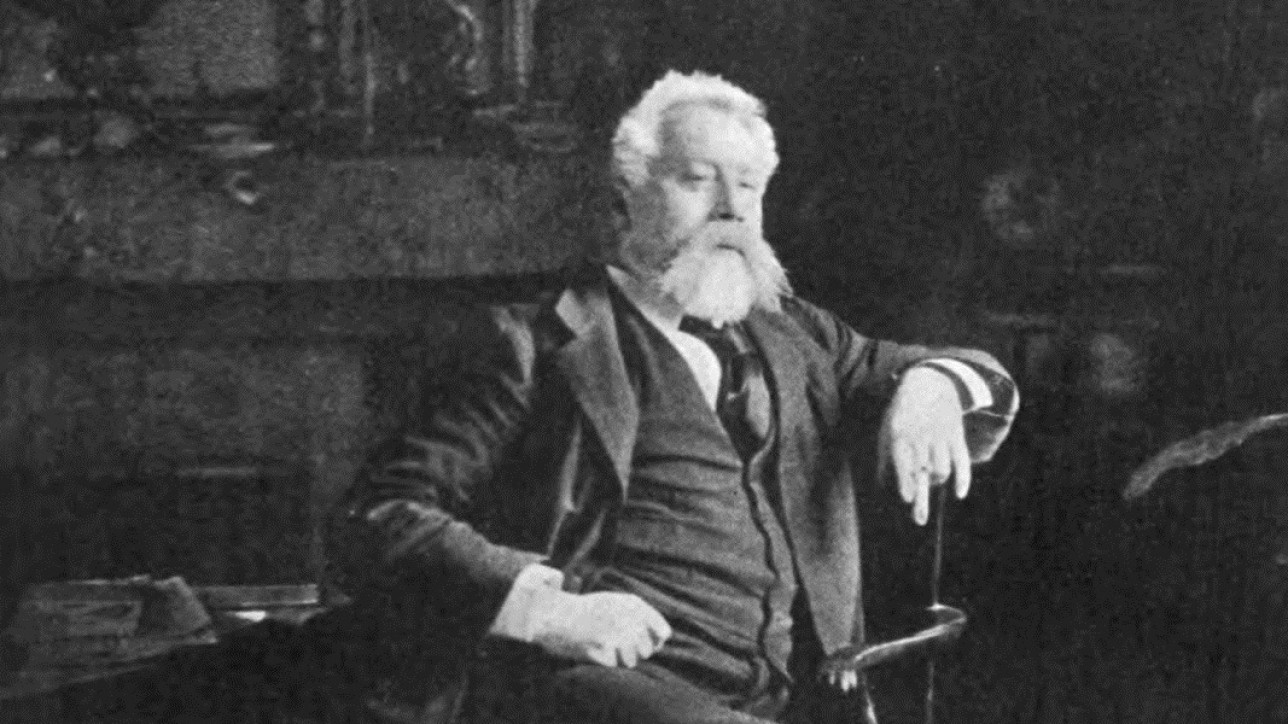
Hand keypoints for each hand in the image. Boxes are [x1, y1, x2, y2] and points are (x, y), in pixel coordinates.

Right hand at [529, 590, 671, 667]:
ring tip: (605, 647)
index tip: (648, 644)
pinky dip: (605, 661)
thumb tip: (664, 639)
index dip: (656, 642)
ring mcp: (614, 633)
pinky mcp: (601, 649)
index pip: (662, 632)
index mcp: (633, 604)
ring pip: (631, 661)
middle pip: (647, 651)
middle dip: (636, 652)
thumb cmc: (589, 610)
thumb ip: (642, 616)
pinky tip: (594, 649)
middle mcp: (628, 616)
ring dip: (620, 658)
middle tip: (618, 644)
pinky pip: (613, 665)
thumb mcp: (617, 602)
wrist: (555, 614)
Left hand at [877, 366, 970, 525]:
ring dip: (935, 482)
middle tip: (918, 520)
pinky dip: (963, 478)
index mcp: (901, 434)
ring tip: (929, 483)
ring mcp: (941, 436)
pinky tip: (959, 494)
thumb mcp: (887, 430)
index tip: (906, 498)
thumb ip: (884, 458)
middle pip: (923, 470)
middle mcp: (922, 436)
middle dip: (920, 495)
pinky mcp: (957, 436)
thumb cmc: (902, 414)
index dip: (905, 479)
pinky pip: (963, 461)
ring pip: (942, 469)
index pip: (904, 460)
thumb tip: (881, 487)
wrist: (928, 384)